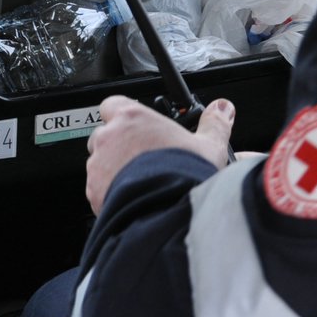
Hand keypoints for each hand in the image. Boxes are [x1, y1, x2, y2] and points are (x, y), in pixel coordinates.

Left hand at [85, 96, 234, 214]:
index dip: (123, 116)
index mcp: (133, 117)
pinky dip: (109, 193)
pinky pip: (96, 188)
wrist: (166, 211)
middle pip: (105, 135)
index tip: (136, 127)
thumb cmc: (183, 176)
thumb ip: (214, 124)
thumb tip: (223, 109)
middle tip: (143, 160)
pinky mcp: (92, 190)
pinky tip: (133, 199)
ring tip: (140, 184)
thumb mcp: (209, 146)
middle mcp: (110, 137)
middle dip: (119, 147)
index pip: (113, 104)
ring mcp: (98, 164)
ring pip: (99, 163)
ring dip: (113, 171)